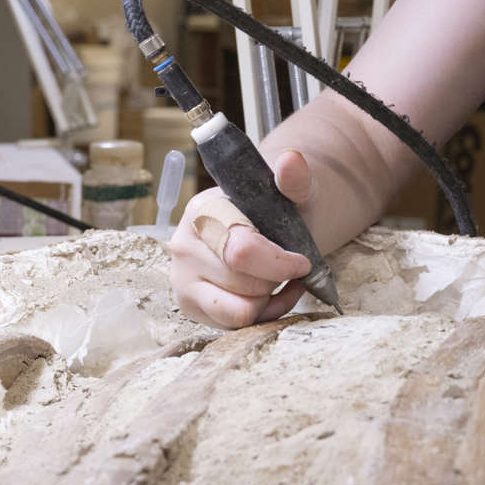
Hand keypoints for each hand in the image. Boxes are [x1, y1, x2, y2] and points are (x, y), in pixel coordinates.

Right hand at [168, 149, 314, 327]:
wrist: (264, 228)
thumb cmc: (278, 212)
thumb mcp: (293, 193)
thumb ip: (295, 178)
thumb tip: (292, 160)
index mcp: (204, 209)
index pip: (242, 251)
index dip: (280, 263)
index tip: (302, 261)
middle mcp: (184, 244)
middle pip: (244, 283)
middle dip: (277, 280)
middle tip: (289, 268)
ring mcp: (182, 277)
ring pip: (239, 309)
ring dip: (270, 299)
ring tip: (280, 281)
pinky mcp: (188, 304)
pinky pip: (232, 325)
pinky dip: (259, 315)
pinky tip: (268, 296)